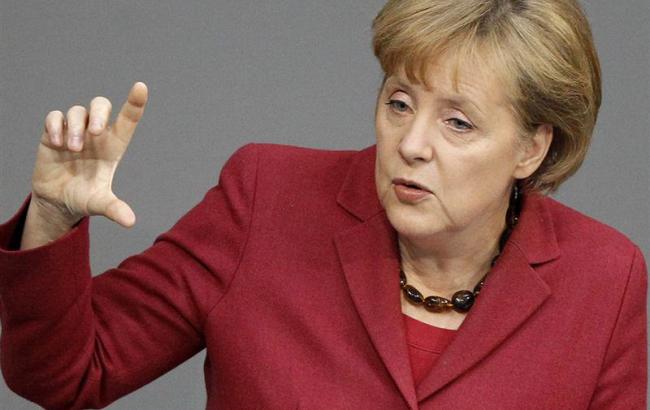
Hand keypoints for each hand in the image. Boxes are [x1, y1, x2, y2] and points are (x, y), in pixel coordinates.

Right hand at [30, 82, 147, 227]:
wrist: (56, 202)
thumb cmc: (84, 198)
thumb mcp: (99, 204)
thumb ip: (114, 209)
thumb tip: (130, 222)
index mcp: (113, 146)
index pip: (128, 119)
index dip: (135, 102)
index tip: (142, 87)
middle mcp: (96, 134)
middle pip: (101, 105)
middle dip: (99, 113)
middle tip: (94, 133)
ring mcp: (74, 131)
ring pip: (78, 111)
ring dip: (75, 126)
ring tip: (71, 149)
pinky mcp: (52, 133)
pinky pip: (54, 116)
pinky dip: (56, 126)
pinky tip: (56, 142)